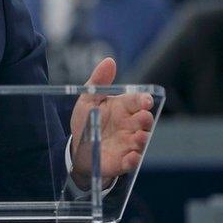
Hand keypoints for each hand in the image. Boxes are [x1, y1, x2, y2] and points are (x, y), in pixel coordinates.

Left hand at [69, 58, 153, 188]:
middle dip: (146, 119)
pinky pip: (131, 162)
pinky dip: (133, 160)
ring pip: (142, 141)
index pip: (137, 101)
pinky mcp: (122, 161)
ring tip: (139, 137)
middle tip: (143, 117)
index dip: (143, 100)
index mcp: (123, 108)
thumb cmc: (86, 121)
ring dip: (143, 139)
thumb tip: (109, 61)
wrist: (76, 148)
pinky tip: (131, 157)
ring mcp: (128, 143)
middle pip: (144, 121)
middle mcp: (129, 125)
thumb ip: (98, 81)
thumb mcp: (88, 99)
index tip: (146, 100)